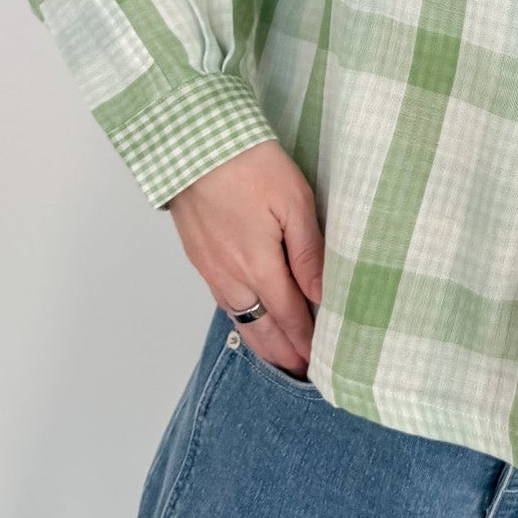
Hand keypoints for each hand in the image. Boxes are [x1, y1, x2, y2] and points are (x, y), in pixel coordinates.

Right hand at [164, 140, 325, 377]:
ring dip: (261, 342)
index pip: (291, 316)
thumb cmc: (250, 164)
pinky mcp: (198, 257)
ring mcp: (211, 269)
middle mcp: (232, 277)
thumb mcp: (294, 201)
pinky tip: (248, 320)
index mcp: (259, 266)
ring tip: (279, 358)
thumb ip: (309, 252)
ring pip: (240, 319)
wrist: (193, 144)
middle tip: (304, 372)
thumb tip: (323, 295)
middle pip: (263, 328)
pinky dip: (241, 320)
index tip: (324, 362)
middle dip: (285, 352)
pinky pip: (223, 302)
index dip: (308, 341)